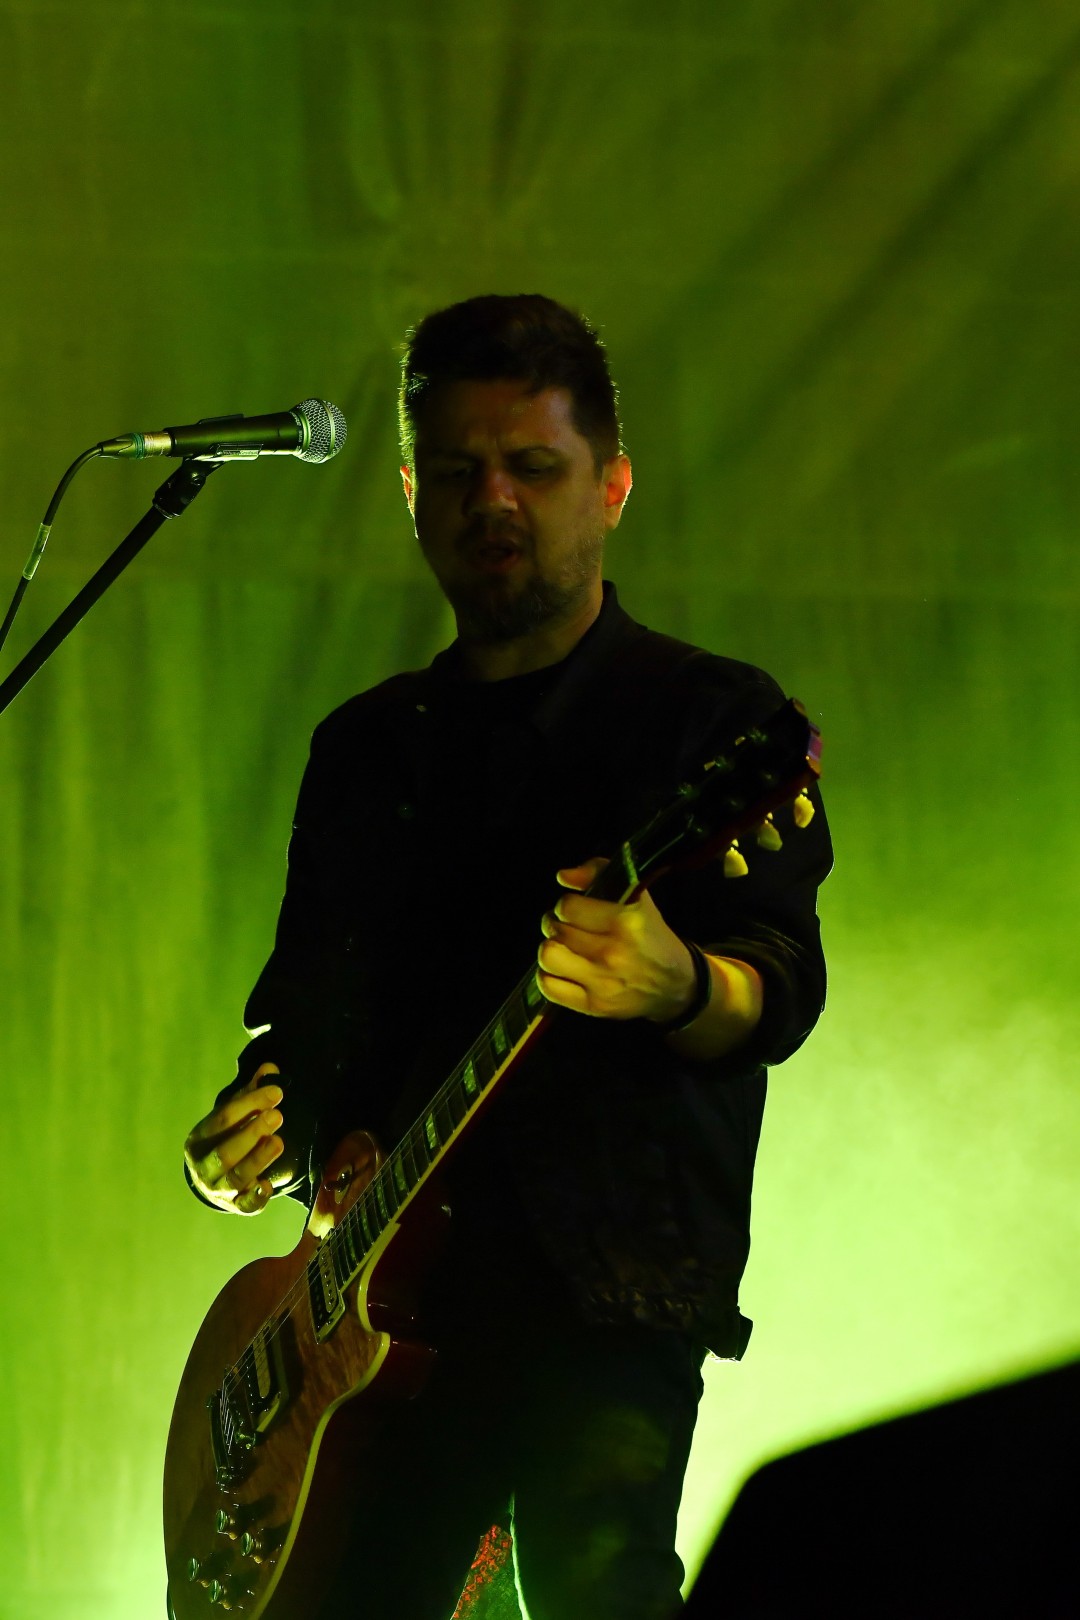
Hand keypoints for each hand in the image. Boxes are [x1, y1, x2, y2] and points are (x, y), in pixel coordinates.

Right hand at [184, 1063, 285, 1214]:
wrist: (213, 1179)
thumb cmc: (226, 1139)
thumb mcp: (233, 1116)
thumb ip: (251, 1094)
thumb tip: (270, 1069)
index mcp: (199, 1139)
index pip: (221, 1119)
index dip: (249, 1103)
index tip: (276, 1091)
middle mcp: (203, 1166)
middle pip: (226, 1151)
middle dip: (252, 1133)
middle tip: (278, 1115)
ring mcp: (218, 1189)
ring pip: (236, 1177)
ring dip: (259, 1159)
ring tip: (279, 1141)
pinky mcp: (236, 1206)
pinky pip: (246, 1206)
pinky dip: (256, 1198)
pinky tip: (267, 1186)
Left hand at [536, 858, 696, 1022]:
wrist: (675, 986)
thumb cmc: (651, 936)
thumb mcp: (636, 897)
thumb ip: (598, 873)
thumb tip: (563, 876)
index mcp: (626, 921)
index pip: (568, 906)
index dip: (567, 905)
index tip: (576, 910)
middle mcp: (613, 952)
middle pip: (556, 930)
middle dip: (557, 924)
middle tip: (568, 928)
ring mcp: (602, 982)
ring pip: (548, 956)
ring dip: (552, 948)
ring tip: (564, 947)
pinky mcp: (594, 1006)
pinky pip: (548, 987)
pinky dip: (549, 976)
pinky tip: (563, 969)